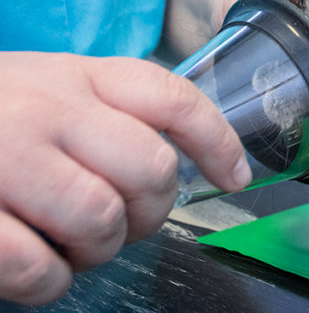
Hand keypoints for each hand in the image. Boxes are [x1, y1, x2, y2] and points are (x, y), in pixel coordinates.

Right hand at [0, 52, 250, 304]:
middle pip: (150, 169)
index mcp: (75, 75)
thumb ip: (107, 112)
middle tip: (124, 222)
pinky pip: (36, 268)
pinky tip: (34, 268)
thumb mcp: (46, 86)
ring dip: (97, 249)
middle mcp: (46, 107)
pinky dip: (47, 283)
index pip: (172, 98)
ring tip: (72, 244)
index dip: (217, 142)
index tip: (236, 177)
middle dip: (150, 210)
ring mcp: (5, 157)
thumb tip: (180, 161)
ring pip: (101, 220)